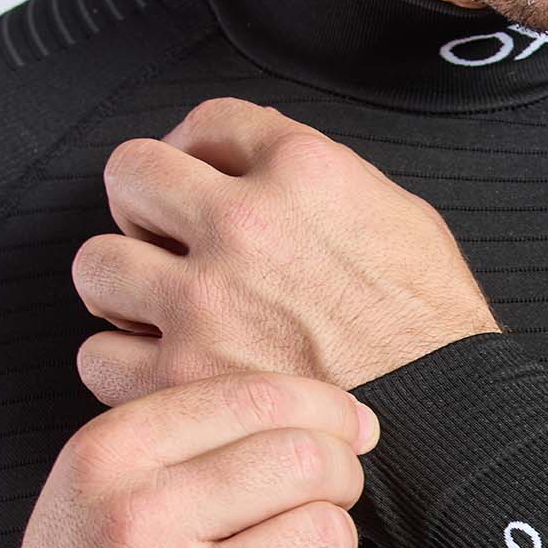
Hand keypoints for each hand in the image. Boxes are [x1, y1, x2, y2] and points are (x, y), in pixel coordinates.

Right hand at [0, 371, 379, 547]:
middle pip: (307, 462)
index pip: (258, 398)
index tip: (347, 431)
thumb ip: (206, 435)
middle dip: (340, 477)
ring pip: (329, 537)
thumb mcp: (107, 482)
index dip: (327, 410)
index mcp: (111, 458)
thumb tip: (349, 421)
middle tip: (326, 500)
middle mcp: (139, 525)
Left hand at [71, 97, 502, 406]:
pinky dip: (124, 364)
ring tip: (155, 308)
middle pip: (132, 173)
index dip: (198, 148)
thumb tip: (269, 173)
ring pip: (98, 264)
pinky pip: (100, 356)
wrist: (450, 426)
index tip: (200, 176)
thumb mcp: (404, 220)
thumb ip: (327, 184)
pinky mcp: (184, 378)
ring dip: (124, 284)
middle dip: (145, 205)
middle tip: (166, 239)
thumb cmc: (437, 336)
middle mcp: (245, 224)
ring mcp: (206, 302)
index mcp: (304, 173)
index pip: (211, 121)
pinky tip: (160, 368)